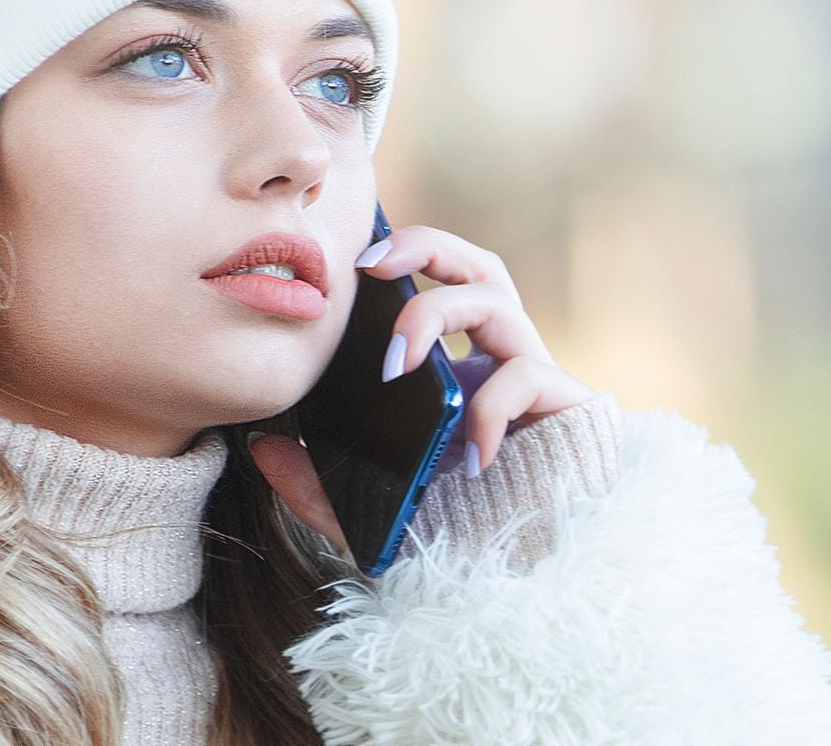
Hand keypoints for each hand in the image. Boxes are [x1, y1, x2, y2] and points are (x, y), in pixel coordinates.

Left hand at [249, 223, 597, 557]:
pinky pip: (527, 376)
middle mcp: (501, 360)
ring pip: (498, 299)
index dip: (403, 259)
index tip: (348, 264)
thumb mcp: (369, 512)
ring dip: (437, 313)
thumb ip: (317, 487)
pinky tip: (471, 458)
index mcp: (461, 369)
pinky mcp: (567, 406)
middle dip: (426, 246)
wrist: (525, 585)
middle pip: (476, 266)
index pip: (439, 287)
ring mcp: (537, 377)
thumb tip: (263, 448)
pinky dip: (490, 407)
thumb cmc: (456, 538)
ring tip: (395, 363)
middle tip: (371, 263)